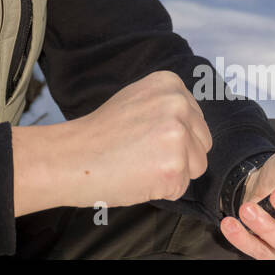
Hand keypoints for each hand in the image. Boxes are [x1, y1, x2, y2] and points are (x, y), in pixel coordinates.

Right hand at [62, 71, 212, 208]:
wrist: (71, 156)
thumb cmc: (99, 134)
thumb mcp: (136, 100)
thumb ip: (166, 107)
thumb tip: (192, 126)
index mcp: (170, 83)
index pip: (195, 119)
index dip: (171, 135)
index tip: (145, 136)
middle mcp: (178, 103)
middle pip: (202, 142)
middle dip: (179, 154)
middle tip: (141, 153)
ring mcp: (178, 134)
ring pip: (196, 166)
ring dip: (172, 173)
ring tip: (139, 164)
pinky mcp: (175, 166)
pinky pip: (181, 187)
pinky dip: (162, 190)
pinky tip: (138, 177)